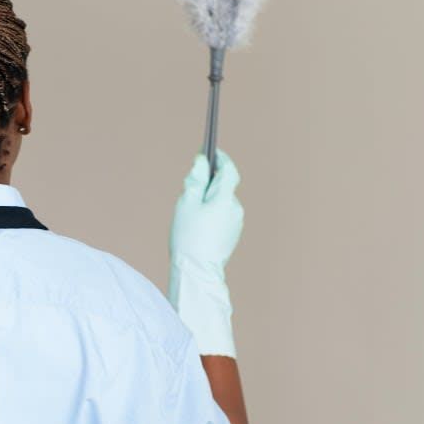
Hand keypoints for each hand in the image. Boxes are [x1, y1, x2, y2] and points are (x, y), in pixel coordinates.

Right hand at [169, 151, 242, 356]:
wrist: (196, 271)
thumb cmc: (188, 236)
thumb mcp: (186, 203)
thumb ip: (195, 179)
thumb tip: (202, 161)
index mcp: (226, 198)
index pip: (229, 170)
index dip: (221, 158)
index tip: (212, 151)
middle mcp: (236, 208)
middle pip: (224, 186)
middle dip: (210, 183)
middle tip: (190, 189)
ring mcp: (236, 222)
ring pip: (222, 202)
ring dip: (210, 200)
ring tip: (190, 213)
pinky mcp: (233, 234)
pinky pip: (223, 216)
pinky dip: (212, 213)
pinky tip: (197, 226)